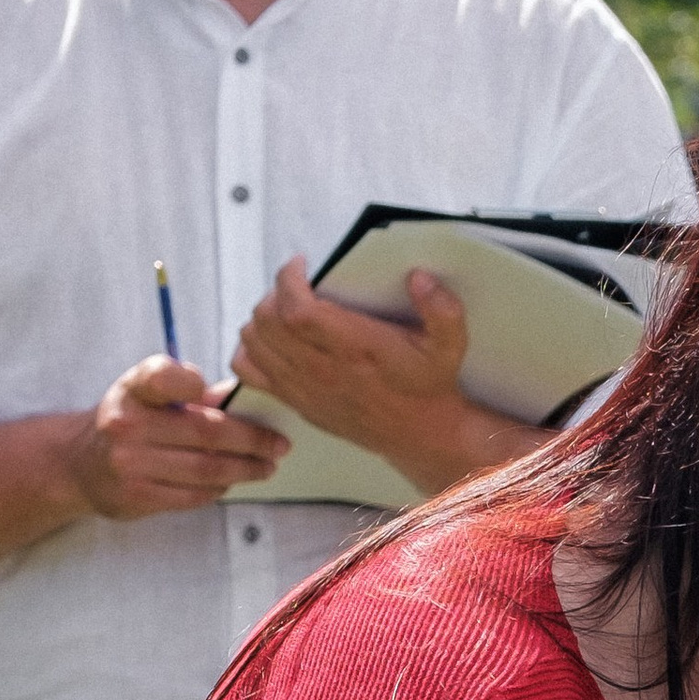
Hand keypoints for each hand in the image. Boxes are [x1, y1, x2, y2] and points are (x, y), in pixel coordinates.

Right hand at [67, 353, 287, 518]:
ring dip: (245, 469)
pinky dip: (220, 488)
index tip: (222, 391)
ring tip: (266, 466)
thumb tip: (242, 395)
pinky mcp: (137, 496)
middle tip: (279, 445)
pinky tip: (232, 481)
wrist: (77, 464)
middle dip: (252, 441)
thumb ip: (191, 393)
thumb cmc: (128, 420)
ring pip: (206, 469)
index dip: (193, 381)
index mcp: (132, 390)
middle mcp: (126, 424)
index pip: (162, 376)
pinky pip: (193, 495)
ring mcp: (130, 464)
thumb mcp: (148, 394)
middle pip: (205, 432)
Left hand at [232, 260, 533, 494]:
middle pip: (266, 320)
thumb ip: (443, 310)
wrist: (419, 434)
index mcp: (356, 349)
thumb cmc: (429, 384)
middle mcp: (323, 368)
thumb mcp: (450, 346)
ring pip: (253, 340)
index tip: (302, 265)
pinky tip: (273, 340)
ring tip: (286, 309)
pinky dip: (250, 350)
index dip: (289, 279)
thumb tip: (420, 278)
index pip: (297, 310)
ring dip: (262, 317)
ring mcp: (304, 386)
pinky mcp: (296, 399)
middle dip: (275, 292)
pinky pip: (248, 371)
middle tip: (297, 286)